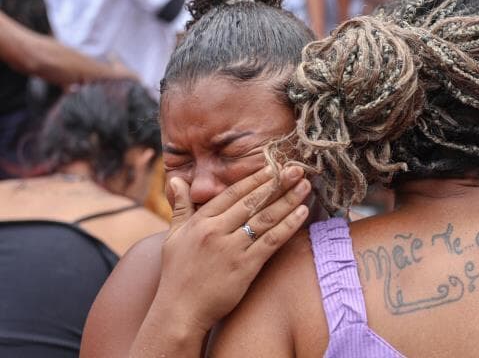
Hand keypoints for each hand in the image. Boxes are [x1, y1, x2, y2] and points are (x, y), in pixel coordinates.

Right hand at [154, 165, 310, 334]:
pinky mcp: (245, 267)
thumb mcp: (174, 236)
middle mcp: (216, 231)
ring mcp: (232, 249)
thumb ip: (180, 206)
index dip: (255, 178)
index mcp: (201, 221)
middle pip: (253, 201)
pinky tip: (302, 213)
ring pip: (265, 218)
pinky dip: (289, 226)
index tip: (273, 166)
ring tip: (304, 186)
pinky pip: (271, 241)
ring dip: (288, 200)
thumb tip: (176, 179)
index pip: (233, 193)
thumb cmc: (177, 274)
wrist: (179, 312)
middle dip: (277, 183)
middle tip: (297, 169)